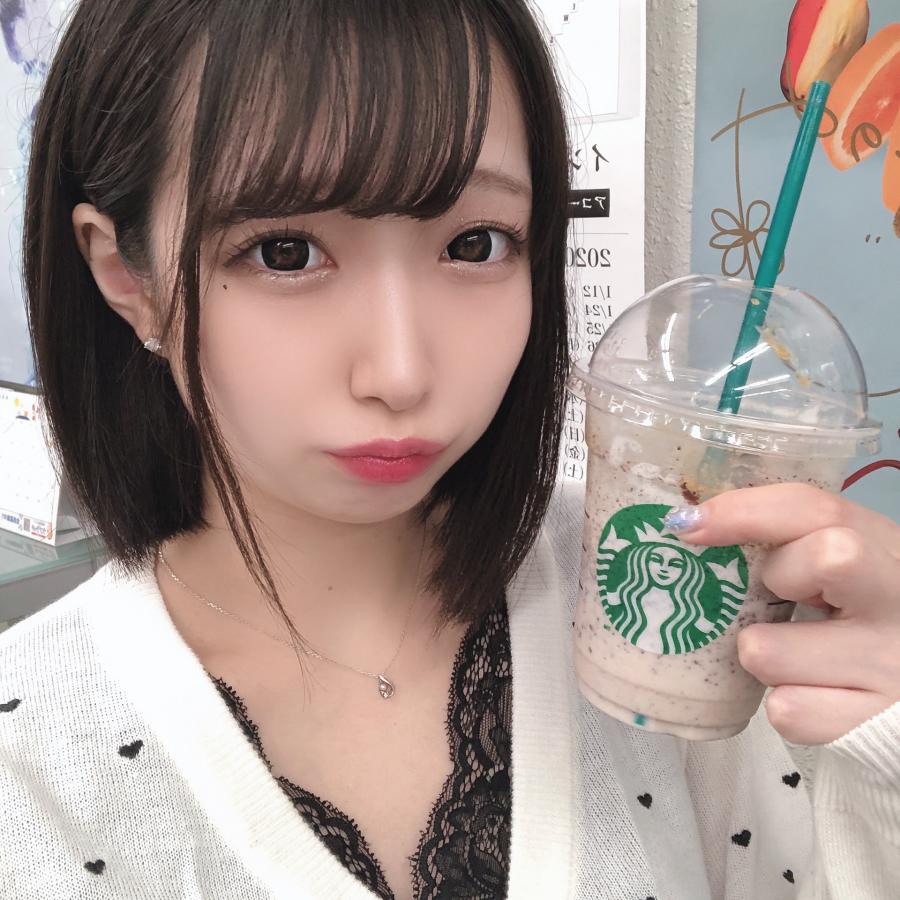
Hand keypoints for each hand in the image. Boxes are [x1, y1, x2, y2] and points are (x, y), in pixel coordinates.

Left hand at [669, 484, 899, 744]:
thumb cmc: (867, 621)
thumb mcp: (847, 568)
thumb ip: (791, 539)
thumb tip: (690, 524)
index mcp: (888, 549)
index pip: (816, 509)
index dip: (743, 511)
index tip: (686, 525)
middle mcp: (899, 603)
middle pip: (833, 556)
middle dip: (781, 576)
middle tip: (787, 597)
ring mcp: (891, 666)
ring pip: (769, 650)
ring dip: (763, 653)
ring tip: (796, 657)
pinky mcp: (871, 725)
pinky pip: (787, 710)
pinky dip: (786, 704)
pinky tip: (815, 695)